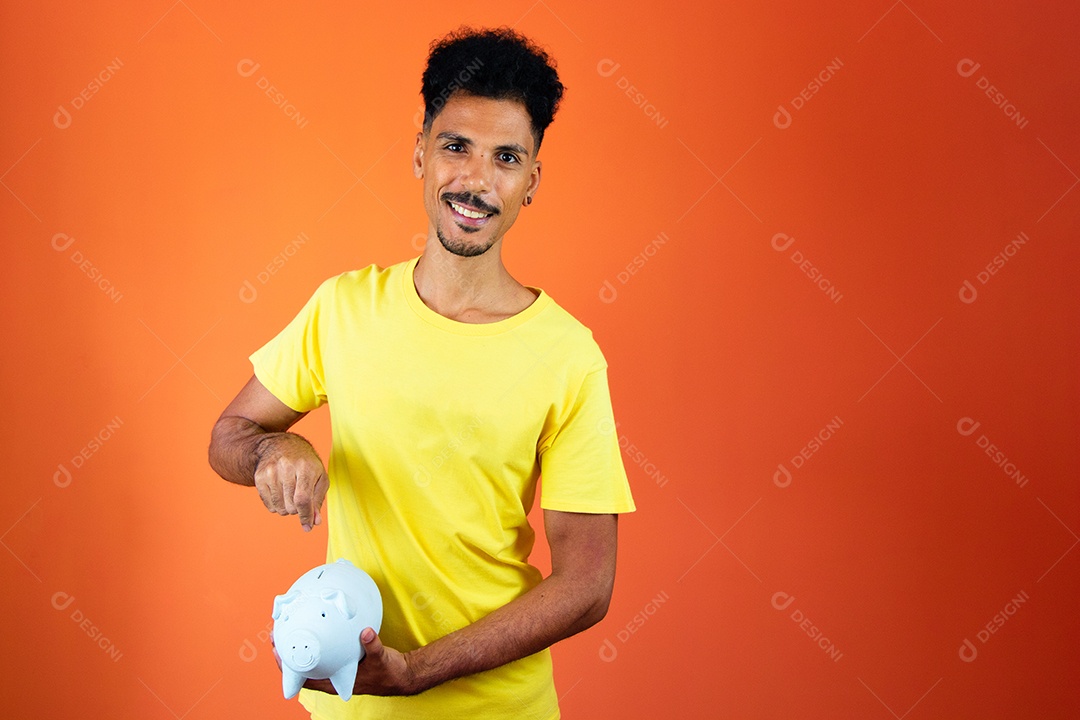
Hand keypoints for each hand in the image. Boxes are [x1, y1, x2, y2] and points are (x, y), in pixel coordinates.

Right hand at [253, 433, 328, 531]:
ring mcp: (270, 472)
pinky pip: (268, 504)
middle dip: (298, 510)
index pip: (303, 499)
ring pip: (279, 507)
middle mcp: (286, 468)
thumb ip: (318, 500)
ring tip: (291, 496)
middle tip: (300, 500)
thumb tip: (314, 522)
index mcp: (305, 467)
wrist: (282, 445)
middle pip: (291, 506)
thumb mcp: (319, 477)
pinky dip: (276, 506)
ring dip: (287, 509)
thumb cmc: (306, 464)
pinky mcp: (259, 477)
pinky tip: (281, 494)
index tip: (308, 526)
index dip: (305, 516)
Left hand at [281, 628, 418, 697]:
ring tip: (288, 631)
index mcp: (335, 682)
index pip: (303, 679)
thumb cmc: (387, 671)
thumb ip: (372, 645)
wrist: (400, 674)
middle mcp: (331, 677)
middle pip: (301, 669)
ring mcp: (335, 669)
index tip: (277, 651)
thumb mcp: (380, 657)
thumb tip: (365, 633)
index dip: (288, 667)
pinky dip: (315, 643)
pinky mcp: (342, 660)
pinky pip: (323, 653)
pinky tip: (313, 630)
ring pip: (310, 662)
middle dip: (287, 654)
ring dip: (299, 649)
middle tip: (275, 636)